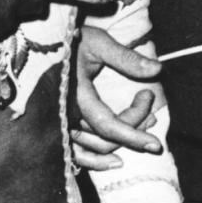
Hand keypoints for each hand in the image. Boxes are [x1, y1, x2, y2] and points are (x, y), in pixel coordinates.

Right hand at [73, 25, 162, 164]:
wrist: (43, 43)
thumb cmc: (71, 40)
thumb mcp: (98, 43)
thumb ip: (126, 58)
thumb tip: (157, 69)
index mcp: (75, 95)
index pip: (108, 125)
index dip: (133, 136)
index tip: (156, 144)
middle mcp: (66, 114)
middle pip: (105, 136)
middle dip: (134, 126)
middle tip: (149, 98)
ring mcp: (62, 123)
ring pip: (94, 147)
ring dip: (122, 140)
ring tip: (146, 120)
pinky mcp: (61, 126)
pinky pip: (76, 153)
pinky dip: (95, 161)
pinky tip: (116, 161)